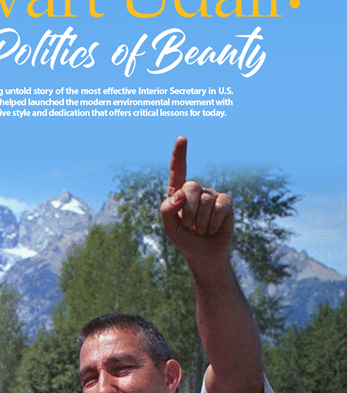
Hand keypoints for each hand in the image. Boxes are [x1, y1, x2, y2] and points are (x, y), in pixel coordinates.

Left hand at [160, 136, 233, 266]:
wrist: (203, 254)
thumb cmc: (184, 239)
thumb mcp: (169, 227)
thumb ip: (166, 210)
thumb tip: (180, 194)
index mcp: (178, 192)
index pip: (178, 170)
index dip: (179, 154)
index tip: (182, 138)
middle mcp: (196, 190)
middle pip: (191, 187)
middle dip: (189, 211)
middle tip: (190, 227)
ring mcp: (212, 194)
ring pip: (206, 199)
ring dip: (201, 221)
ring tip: (200, 230)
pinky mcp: (226, 202)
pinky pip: (221, 206)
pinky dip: (214, 222)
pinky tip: (212, 229)